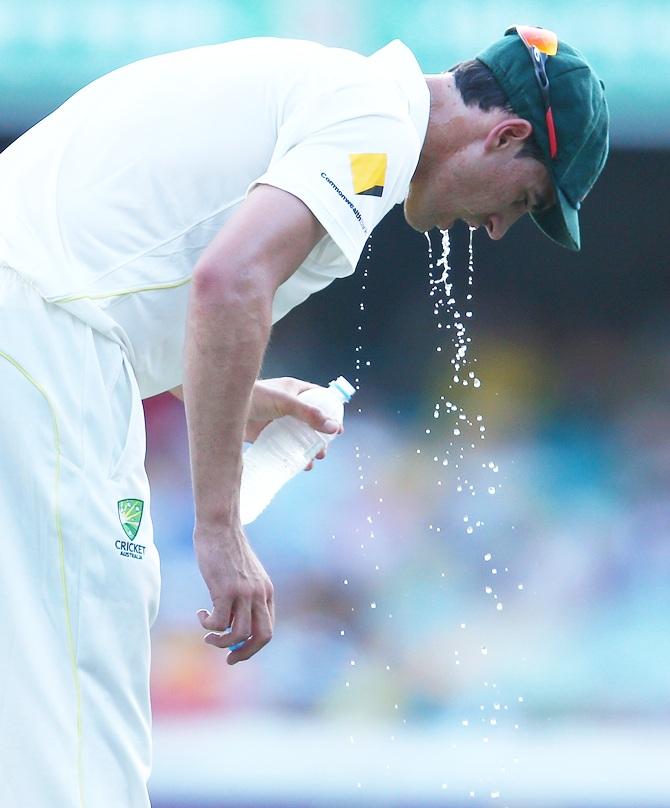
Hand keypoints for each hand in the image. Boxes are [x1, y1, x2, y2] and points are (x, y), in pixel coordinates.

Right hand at [194, 525, 273, 664]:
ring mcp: (244, 593)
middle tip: (228, 659)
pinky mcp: (225, 590)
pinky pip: (219, 622)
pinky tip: (201, 614)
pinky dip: (208, 625)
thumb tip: (230, 623)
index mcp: (266, 592)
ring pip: (239, 634)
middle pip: (262, 636)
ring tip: (208, 635)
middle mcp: (259, 594)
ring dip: (221, 642)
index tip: (236, 652)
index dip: (253, 645)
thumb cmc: (226, 549)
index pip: (267, 628)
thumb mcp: (243, 575)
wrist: (219, 527)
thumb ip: (243, 596)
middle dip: (246, 653)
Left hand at [246, 377, 342, 468]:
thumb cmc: (254, 396)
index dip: (331, 411)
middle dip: (320, 436)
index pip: (318, 398)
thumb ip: (309, 414)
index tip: (339, 428)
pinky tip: (300, 465)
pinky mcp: (263, 434)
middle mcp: (286, 405)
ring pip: (297, 435)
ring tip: (314, 460)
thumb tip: (334, 427)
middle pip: (310, 421)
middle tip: (324, 450)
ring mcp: (275, 420)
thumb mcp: (286, 403)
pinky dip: (292, 455)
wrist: (221, 407)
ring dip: (308, 448)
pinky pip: (282, 445)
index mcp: (294, 390)